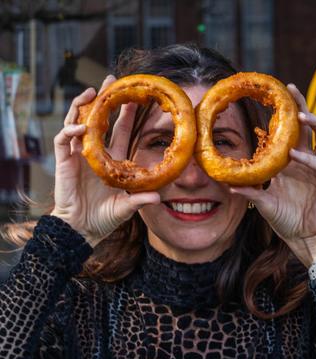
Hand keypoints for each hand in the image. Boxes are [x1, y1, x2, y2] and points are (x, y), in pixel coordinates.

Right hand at [50, 75, 159, 246]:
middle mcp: (94, 153)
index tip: (135, 98)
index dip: (126, 115)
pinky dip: (70, 131)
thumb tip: (159, 197)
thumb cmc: (104, 217)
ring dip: (83, 106)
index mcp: (110, 159)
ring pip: (77, 123)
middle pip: (99, 119)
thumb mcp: (126, 206)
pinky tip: (80, 126)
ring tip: (93, 91)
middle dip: (105, 99)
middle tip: (112, 80)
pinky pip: (64, 141)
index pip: (119, 131)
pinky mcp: (64, 162)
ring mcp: (78, 156)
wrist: (82, 229)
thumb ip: (140, 200)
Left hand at [230, 84, 315, 265]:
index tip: (271, 99)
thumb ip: (249, 191)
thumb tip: (225, 184)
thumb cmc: (287, 218)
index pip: (289, 132)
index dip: (282, 116)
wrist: (305, 237)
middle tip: (291, 89)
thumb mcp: (263, 202)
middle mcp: (307, 160)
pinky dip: (309, 160)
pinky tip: (294, 156)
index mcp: (291, 161)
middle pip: (307, 126)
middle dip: (301, 106)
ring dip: (313, 123)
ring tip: (300, 114)